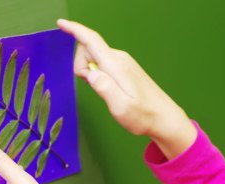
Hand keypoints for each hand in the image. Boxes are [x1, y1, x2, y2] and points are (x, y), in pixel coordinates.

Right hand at [57, 19, 196, 159]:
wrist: (164, 118)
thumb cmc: (143, 116)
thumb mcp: (121, 108)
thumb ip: (104, 89)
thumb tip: (91, 73)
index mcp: (116, 66)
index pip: (92, 41)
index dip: (74, 30)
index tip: (61, 24)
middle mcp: (120, 59)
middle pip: (89, 50)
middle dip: (82, 67)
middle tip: (95, 88)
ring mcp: (124, 62)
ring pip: (95, 58)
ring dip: (92, 73)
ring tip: (107, 93)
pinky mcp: (126, 68)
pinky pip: (103, 64)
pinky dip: (100, 74)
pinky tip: (111, 90)